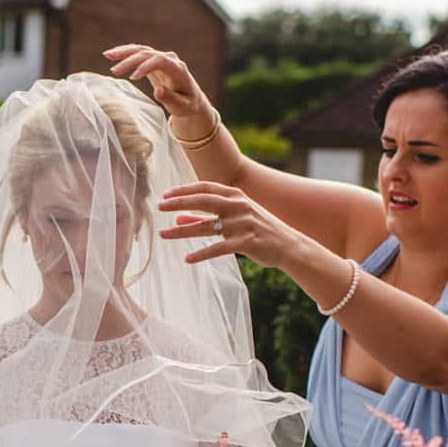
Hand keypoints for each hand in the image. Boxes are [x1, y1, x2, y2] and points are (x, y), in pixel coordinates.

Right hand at [103, 44, 210, 119]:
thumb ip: (170, 98)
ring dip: (124, 52)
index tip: (132, 78)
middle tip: (114, 71)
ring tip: (107, 55)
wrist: (191, 98)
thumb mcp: (181, 106)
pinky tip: (111, 55)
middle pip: (148, 54)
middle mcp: (170, 59)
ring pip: (141, 50)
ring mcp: (161, 57)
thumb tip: (158, 91)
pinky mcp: (153, 60)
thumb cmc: (186, 104)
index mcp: (178, 69)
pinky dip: (126, 53)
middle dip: (130, 61)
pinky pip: (139, 53)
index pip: (160, 61)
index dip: (146, 67)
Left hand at [159, 181, 312, 269]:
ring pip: (206, 226)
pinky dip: (202, 254)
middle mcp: (238, 206)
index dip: (184, 190)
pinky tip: (187, 259)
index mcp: (236, 196)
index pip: (205, 188)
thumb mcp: (233, 218)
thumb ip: (204, 218)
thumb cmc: (258, 230)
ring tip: (163, 234)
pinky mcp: (247, 243)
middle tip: (159, 207)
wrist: (288, 245)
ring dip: (182, 230)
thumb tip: (178, 218)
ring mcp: (243, 224)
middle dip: (179, 203)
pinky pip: (219, 248)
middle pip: (203, 201)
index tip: (165, 195)